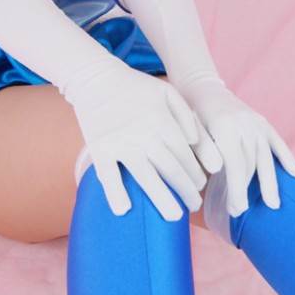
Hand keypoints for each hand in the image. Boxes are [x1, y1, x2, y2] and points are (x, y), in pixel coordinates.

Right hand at [64, 56, 223, 220]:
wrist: (95, 78)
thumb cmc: (135, 87)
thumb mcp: (167, 92)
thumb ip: (186, 117)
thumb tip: (196, 145)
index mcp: (163, 121)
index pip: (185, 155)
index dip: (195, 173)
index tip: (200, 186)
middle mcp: (144, 134)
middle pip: (171, 169)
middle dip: (186, 191)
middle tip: (193, 206)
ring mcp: (120, 143)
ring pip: (146, 177)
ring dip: (162, 199)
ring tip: (173, 216)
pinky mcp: (99, 148)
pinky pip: (108, 175)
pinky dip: (115, 193)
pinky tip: (123, 210)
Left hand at [174, 75, 294, 216]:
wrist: (202, 87)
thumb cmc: (190, 114)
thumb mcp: (190, 131)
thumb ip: (203, 150)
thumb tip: (215, 172)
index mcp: (225, 127)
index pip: (236, 165)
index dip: (237, 190)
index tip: (235, 210)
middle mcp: (245, 124)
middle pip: (251, 164)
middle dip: (246, 190)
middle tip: (241, 211)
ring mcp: (256, 122)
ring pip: (266, 157)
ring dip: (269, 183)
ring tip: (273, 204)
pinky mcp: (263, 122)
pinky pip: (278, 142)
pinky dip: (288, 158)